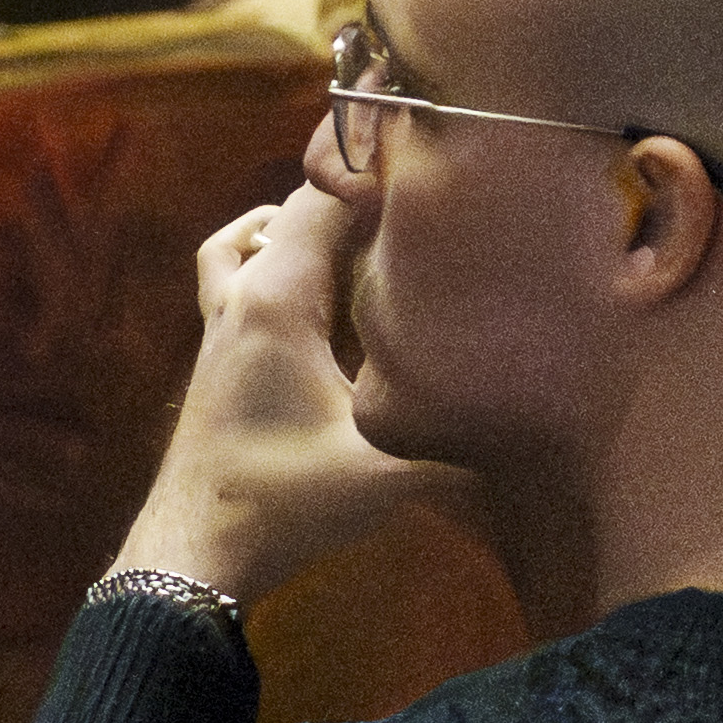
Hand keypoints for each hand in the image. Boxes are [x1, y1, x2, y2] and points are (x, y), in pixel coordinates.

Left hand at [114, 185, 470, 603]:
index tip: (435, 166)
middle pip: (294, 211)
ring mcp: (221, 324)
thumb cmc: (280, 506)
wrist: (191, 556)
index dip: (376, 172)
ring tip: (372, 244)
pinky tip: (326, 305)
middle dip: (356, 198)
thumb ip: (456, 446)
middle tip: (425, 206)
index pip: (323, 198)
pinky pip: (242, 277)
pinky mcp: (219, 355)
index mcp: (276, 300)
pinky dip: (277, 264)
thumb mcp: (380, 475)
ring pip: (256, 239)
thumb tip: (531, 425)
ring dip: (308, 229)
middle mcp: (241, 295)